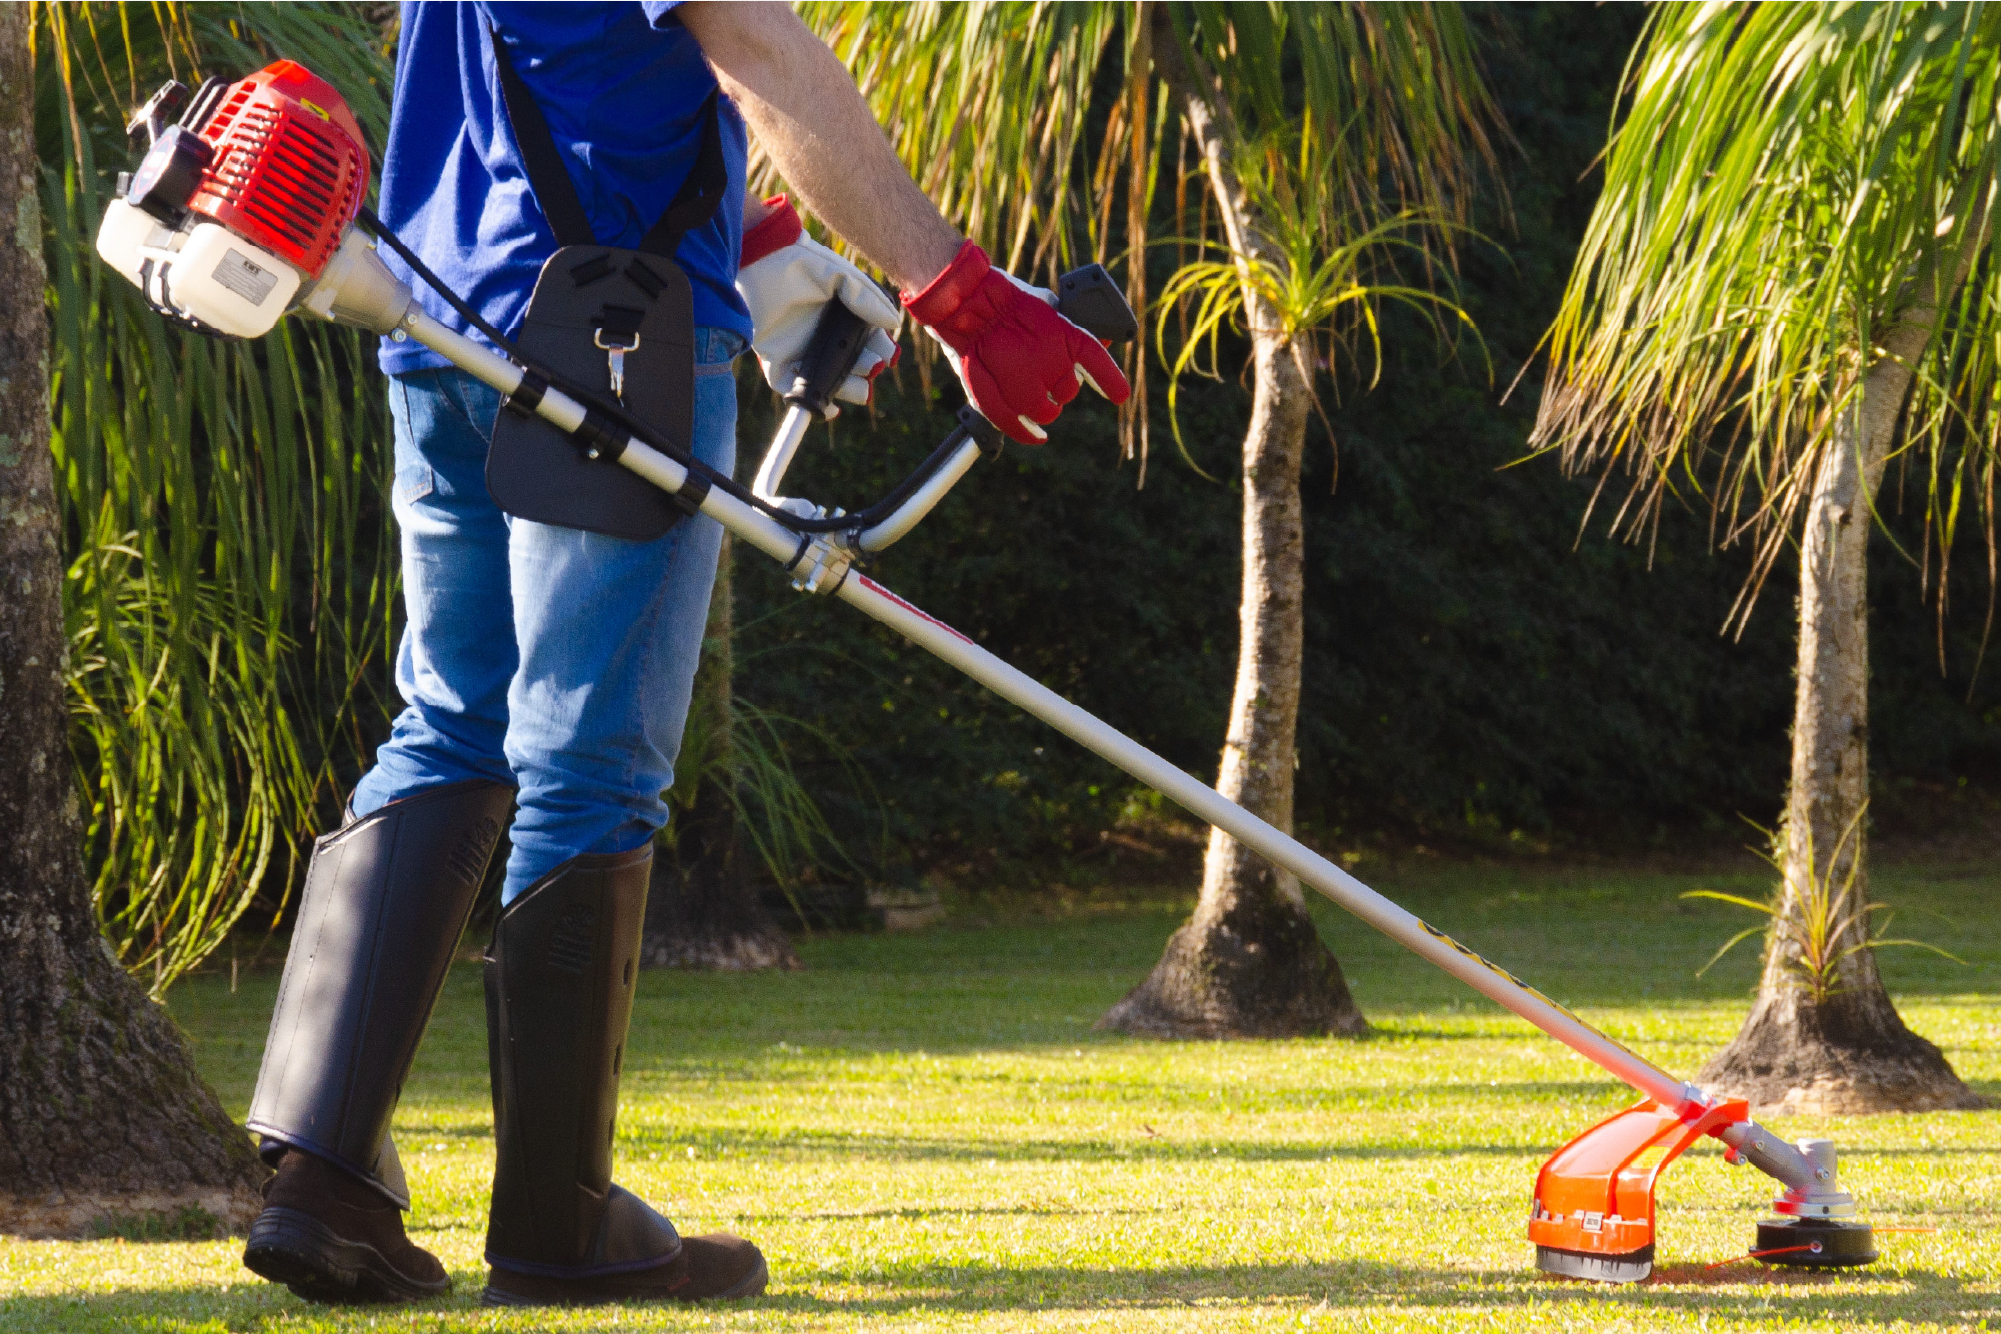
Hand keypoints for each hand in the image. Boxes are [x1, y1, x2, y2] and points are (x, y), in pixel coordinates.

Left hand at [736, 195, 901, 412]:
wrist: (762, 258)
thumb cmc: (801, 262)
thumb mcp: (841, 276)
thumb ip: (867, 298)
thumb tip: (893, 323)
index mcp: (843, 320)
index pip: (869, 343)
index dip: (882, 351)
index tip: (888, 354)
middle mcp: (825, 339)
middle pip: (853, 366)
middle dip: (867, 370)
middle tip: (871, 365)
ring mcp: (801, 352)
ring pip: (829, 381)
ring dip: (847, 388)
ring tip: (858, 387)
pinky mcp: (776, 361)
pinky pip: (793, 390)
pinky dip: (810, 404)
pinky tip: (828, 408)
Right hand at [900, 241, 1129, 444]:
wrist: (967, 303)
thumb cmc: (1004, 302)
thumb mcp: (1048, 306)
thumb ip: (1071, 329)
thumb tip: (1102, 339)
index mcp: (1068, 335)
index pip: (1098, 364)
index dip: (1111, 382)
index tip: (1119, 396)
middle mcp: (1054, 361)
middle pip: (1068, 391)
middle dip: (1057, 386)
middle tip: (1038, 372)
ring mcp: (1029, 383)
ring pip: (1046, 412)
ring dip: (1041, 407)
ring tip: (1025, 392)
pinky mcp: (1003, 399)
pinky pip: (1019, 426)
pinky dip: (1027, 434)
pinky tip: (1036, 436)